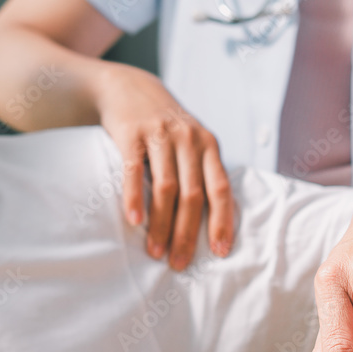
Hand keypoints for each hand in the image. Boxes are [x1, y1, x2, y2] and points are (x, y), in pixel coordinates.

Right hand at [96, 64, 233, 270]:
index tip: (220, 252)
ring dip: (161, 225)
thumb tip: (219, 220)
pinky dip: (135, 198)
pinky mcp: (131, 133)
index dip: (222, 222)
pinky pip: (134, 172)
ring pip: (166, 188)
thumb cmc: (167, 127)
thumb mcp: (193, 142)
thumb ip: (204, 173)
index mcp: (209, 146)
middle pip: (193, 196)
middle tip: (180, 263)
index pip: (220, 190)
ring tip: (156, 252)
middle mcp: (188, 139)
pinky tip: (134, 222)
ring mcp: (160, 135)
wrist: (130, 87)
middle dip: (187, 233)